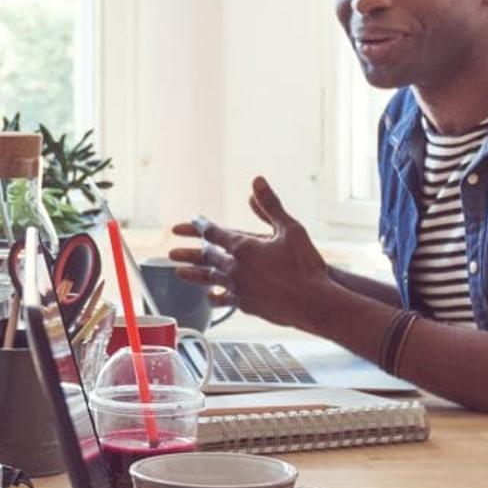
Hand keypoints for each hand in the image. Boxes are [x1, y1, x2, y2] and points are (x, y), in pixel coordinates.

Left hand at [169, 179, 343, 333]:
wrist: (313, 302)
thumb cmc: (306, 265)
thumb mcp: (290, 228)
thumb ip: (270, 205)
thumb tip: (256, 182)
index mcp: (244, 247)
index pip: (214, 233)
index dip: (201, 226)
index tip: (192, 221)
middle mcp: (236, 268)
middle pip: (206, 258)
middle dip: (190, 251)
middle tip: (173, 251)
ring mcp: (239, 289)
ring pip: (210, 279)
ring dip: (193, 274)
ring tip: (178, 272)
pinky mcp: (246, 306)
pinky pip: (224, 299)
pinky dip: (215, 296)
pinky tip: (211, 297)